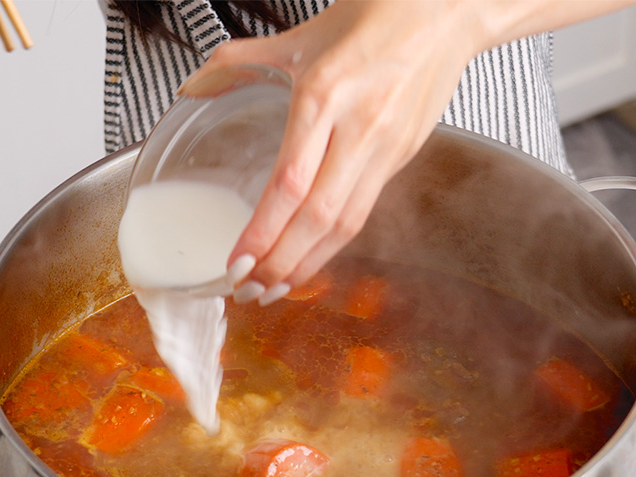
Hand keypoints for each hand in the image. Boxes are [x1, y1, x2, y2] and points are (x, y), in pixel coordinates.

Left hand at [195, 1, 485, 303]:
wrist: (445, 9)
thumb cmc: (374, 16)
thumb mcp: (299, 36)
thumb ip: (238, 62)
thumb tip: (191, 87)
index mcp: (325, 95)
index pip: (290, 183)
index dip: (263, 232)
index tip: (236, 262)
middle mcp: (358, 128)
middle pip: (318, 217)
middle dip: (281, 263)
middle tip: (249, 290)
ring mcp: (386, 146)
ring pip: (347, 223)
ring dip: (309, 263)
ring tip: (276, 288)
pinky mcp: (404, 155)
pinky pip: (365, 210)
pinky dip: (334, 242)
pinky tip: (311, 257)